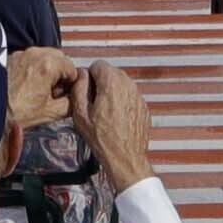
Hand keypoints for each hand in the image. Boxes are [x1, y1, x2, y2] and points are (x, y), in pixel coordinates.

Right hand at [71, 61, 154, 193]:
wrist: (125, 158)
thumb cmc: (103, 139)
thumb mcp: (80, 114)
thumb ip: (78, 88)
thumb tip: (80, 75)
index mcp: (112, 83)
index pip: (98, 64)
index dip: (89, 77)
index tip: (87, 91)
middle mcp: (128, 84)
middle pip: (111, 72)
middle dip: (101, 83)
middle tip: (94, 103)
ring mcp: (138, 95)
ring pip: (121, 84)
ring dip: (112, 92)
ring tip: (105, 113)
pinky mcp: (144, 106)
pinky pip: (130, 96)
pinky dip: (123, 102)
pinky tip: (117, 119)